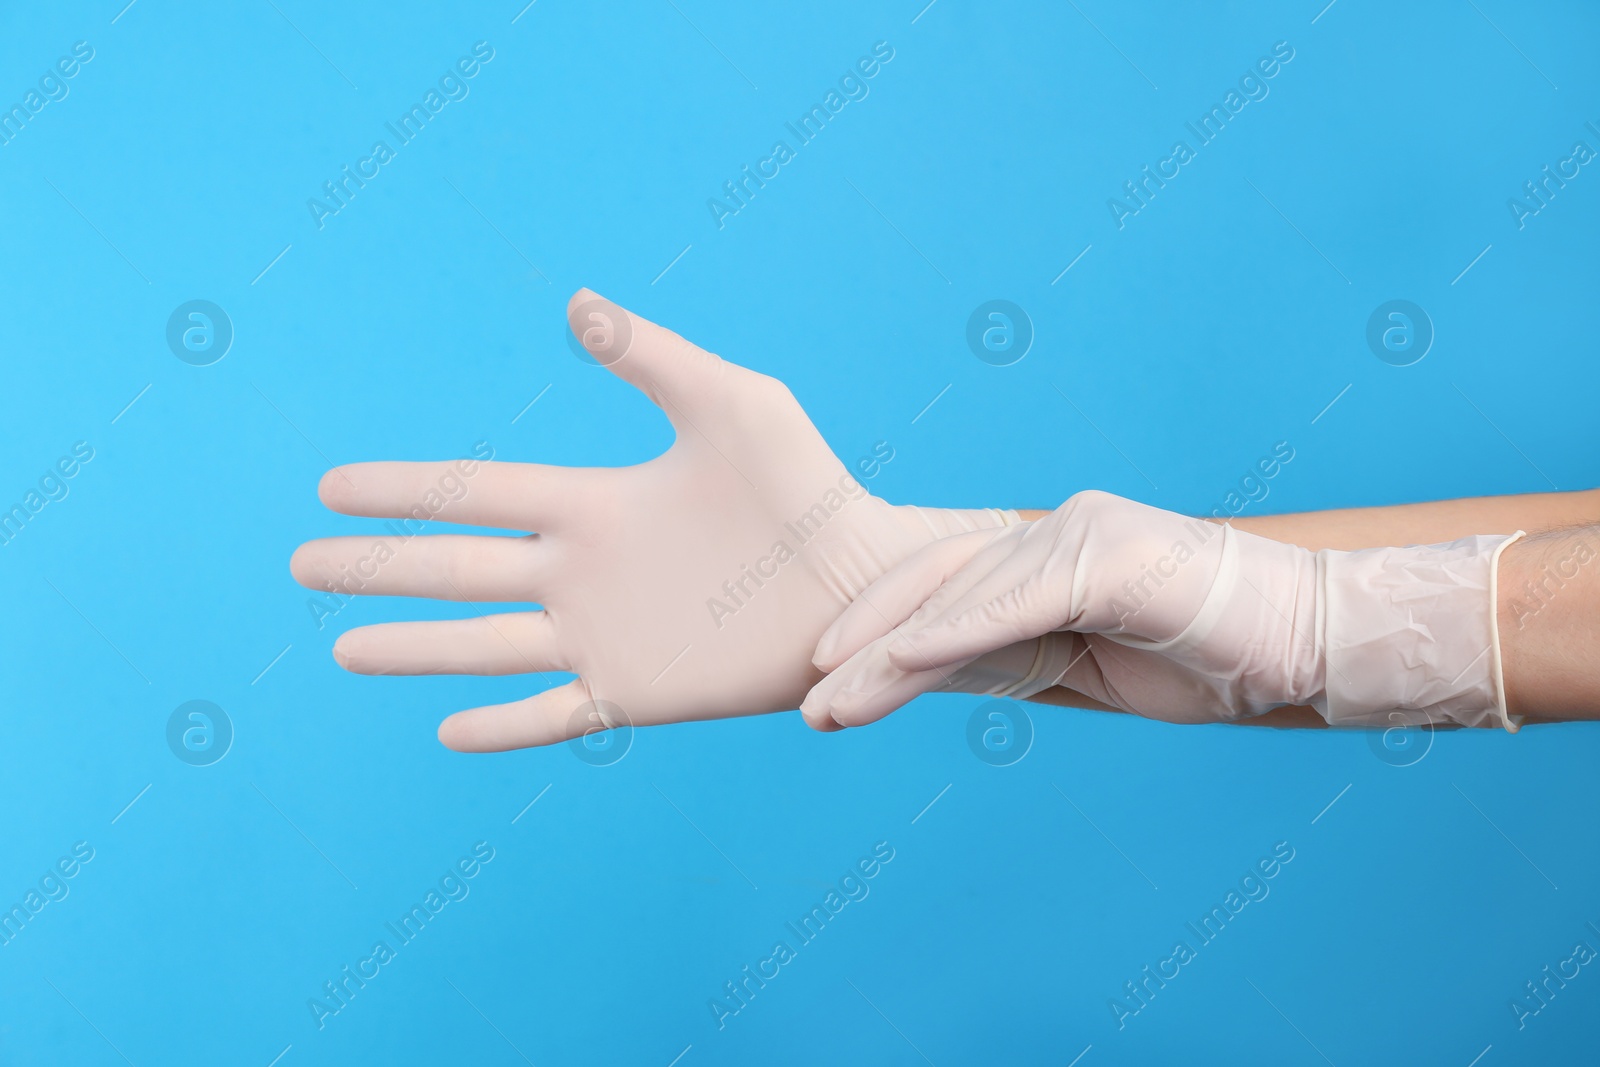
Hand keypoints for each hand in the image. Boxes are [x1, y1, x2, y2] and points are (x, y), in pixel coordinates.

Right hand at [291, 291, 1016, 751]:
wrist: (865, 583)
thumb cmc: (810, 490)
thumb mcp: (733, 405)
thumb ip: (652, 358)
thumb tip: (575, 302)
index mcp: (594, 504)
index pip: (475, 493)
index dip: (402, 489)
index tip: (332, 485)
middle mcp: (583, 571)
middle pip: (455, 570)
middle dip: (377, 568)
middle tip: (300, 563)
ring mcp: (605, 636)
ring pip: (483, 645)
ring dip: (412, 647)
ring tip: (341, 647)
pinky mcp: (639, 694)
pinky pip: (554, 715)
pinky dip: (501, 725)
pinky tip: (448, 731)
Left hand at [802, 490, 1522, 730]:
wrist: (1311, 646)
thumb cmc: (1205, 657)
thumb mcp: (1083, 666)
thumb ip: (1011, 657)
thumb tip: (927, 674)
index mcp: (1043, 551)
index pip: (942, 586)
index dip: (877, 625)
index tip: (825, 674)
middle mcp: (1051, 529)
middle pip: (934, 584)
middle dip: (862, 642)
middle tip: (806, 698)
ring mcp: (1078, 534)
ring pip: (959, 598)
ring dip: (888, 655)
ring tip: (831, 704)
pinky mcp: (1107, 557)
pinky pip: (1013, 603)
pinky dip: (952, 635)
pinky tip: (898, 664)